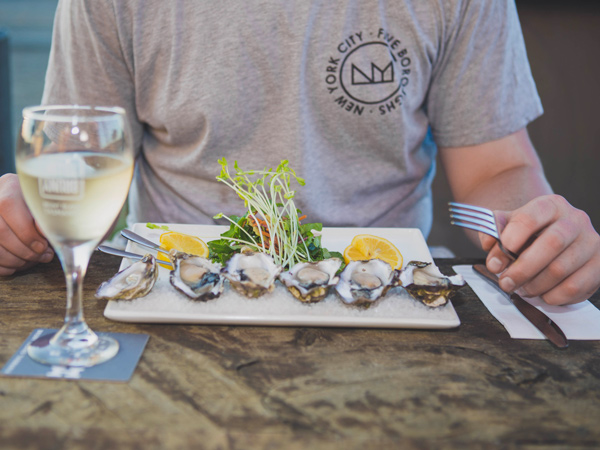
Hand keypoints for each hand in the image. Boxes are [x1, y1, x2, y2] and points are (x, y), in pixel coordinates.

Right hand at [0, 174, 53, 275]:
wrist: (24, 205)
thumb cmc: (43, 206)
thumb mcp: (48, 204)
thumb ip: (50, 216)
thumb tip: (56, 235)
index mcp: (10, 186)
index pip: (9, 206)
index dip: (26, 231)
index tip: (43, 245)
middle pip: (0, 230)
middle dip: (25, 250)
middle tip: (43, 255)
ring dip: (15, 260)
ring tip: (33, 260)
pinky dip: (5, 266)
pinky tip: (19, 264)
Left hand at [480, 194, 599, 304]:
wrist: (556, 241)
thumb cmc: (529, 234)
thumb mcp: (508, 227)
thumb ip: (493, 233)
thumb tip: (491, 248)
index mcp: (550, 205)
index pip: (530, 218)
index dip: (512, 239)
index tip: (497, 258)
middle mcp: (575, 219)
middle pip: (551, 244)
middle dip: (522, 269)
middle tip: (505, 282)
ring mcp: (591, 241)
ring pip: (561, 269)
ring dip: (535, 285)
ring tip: (523, 289)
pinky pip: (575, 286)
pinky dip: (553, 296)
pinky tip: (543, 294)